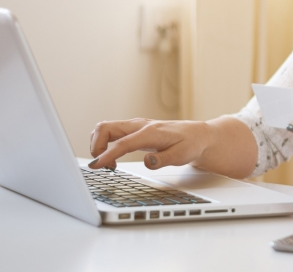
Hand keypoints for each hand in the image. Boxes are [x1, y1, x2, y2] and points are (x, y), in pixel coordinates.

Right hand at [88, 118, 215, 170]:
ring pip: (105, 129)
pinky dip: (105, 145)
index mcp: (150, 132)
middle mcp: (139, 126)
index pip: (122, 143)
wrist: (197, 135)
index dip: (106, 155)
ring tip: (109, 164)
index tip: (95, 166)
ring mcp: (135, 127)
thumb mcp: (182, 155)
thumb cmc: (191, 144)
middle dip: (96, 146)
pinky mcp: (133, 131)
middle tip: (102, 165)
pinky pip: (111, 133)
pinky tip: (113, 159)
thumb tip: (147, 162)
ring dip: (99, 145)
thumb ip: (164, 159)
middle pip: (105, 128)